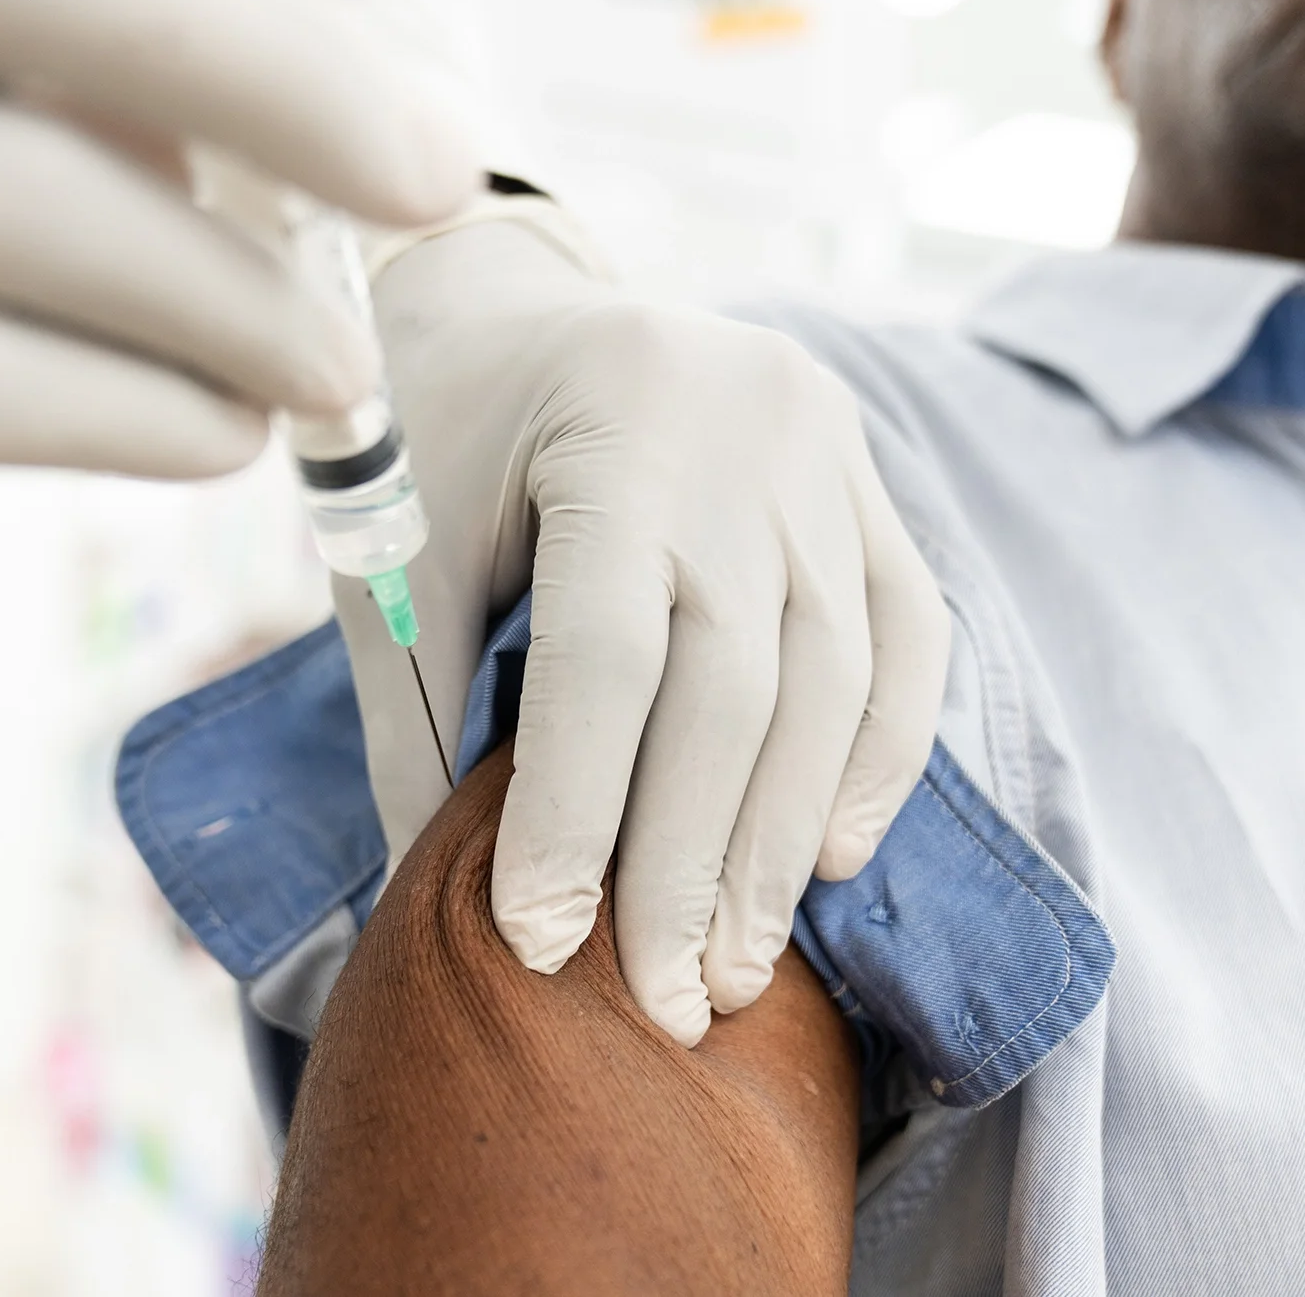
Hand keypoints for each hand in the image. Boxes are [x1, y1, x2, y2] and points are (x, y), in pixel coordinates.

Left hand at [337, 218, 948, 1046]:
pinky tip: (830, 854)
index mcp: (613, 422)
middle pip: (734, 687)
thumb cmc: (434, 432)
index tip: (542, 943)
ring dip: (783, 841)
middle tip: (664, 1001)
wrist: (515, 302)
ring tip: (737, 967)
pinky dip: (878, 754)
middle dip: (692, 865)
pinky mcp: (868, 480)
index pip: (607, 654)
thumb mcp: (396, 546)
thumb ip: (418, 711)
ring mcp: (828, 450)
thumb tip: (441, 894)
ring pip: (833, 679)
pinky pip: (908, 635)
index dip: (575, 811)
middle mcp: (747, 430)